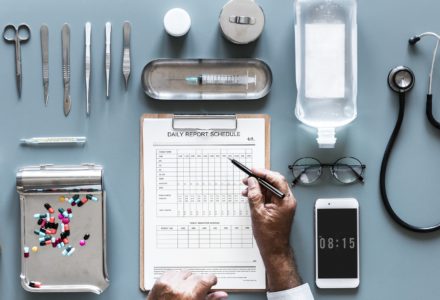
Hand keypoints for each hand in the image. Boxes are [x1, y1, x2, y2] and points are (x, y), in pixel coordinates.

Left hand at [147, 270, 227, 299]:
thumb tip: (222, 295)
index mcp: (192, 295)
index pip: (208, 278)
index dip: (211, 280)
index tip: (211, 283)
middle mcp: (180, 288)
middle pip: (197, 275)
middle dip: (198, 282)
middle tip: (195, 292)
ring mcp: (169, 284)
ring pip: (185, 272)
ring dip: (186, 279)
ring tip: (183, 291)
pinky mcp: (160, 282)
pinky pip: (173, 272)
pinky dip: (175, 278)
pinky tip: (175, 288)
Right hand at [242, 168, 301, 290]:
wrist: (274, 249)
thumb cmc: (269, 236)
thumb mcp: (258, 213)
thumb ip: (254, 195)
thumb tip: (252, 182)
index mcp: (285, 201)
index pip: (277, 180)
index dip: (263, 173)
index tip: (253, 171)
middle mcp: (287, 201)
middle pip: (274, 182)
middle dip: (259, 179)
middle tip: (247, 179)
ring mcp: (283, 204)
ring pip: (270, 189)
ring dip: (258, 187)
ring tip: (246, 189)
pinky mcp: (279, 208)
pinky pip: (269, 196)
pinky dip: (260, 194)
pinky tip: (251, 196)